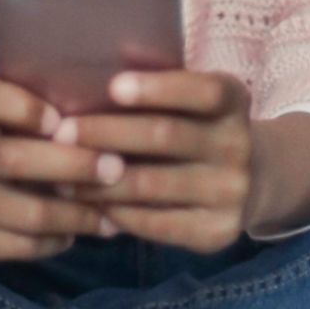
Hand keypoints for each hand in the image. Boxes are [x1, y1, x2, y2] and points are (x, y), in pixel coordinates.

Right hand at [0, 77, 123, 267]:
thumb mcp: (5, 117)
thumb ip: (41, 116)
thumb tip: (107, 128)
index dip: (21, 108)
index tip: (59, 120)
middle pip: (12, 159)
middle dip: (71, 165)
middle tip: (116, 169)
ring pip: (25, 212)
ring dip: (76, 215)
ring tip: (112, 215)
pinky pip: (21, 245)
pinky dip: (57, 240)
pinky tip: (78, 232)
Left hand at [59, 68, 254, 254]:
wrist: (249, 182)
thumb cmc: (195, 127)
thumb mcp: (190, 100)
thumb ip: (155, 89)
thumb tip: (86, 77)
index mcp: (234, 99)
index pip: (201, 91)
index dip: (158, 88)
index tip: (113, 87)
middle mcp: (238, 145)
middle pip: (166, 136)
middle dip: (107, 133)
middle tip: (61, 133)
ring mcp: (231, 191)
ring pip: (152, 184)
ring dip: (99, 179)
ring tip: (60, 174)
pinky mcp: (217, 232)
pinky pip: (155, 222)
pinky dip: (116, 212)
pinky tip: (88, 203)